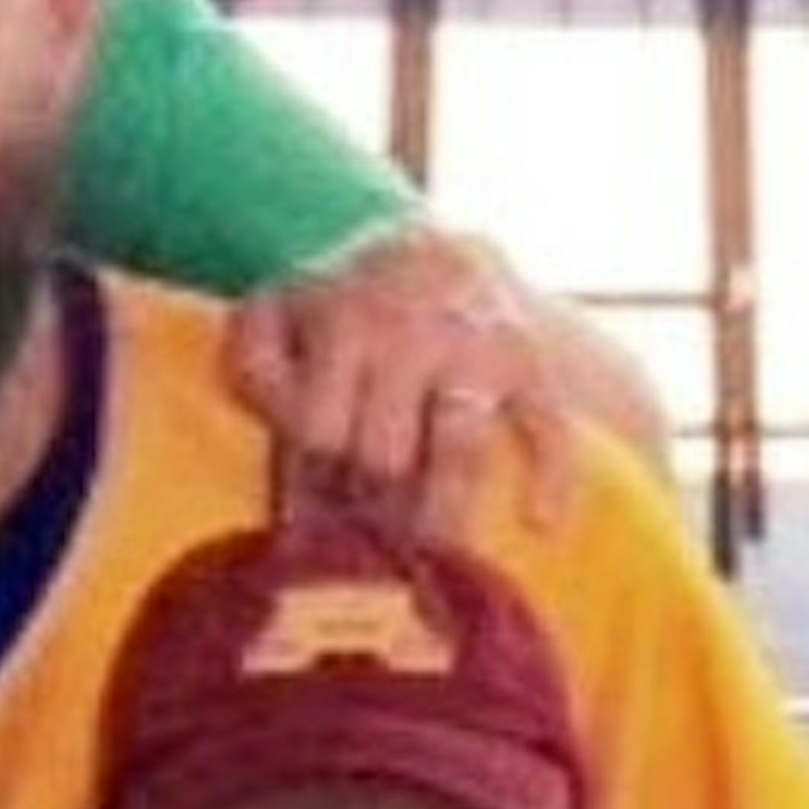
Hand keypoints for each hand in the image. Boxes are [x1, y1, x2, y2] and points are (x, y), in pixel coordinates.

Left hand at [223, 222, 580, 537]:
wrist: (431, 250)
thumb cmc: (336, 302)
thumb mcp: (273, 314)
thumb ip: (255, 365)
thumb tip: (288, 427)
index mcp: (345, 320)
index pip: (321, 431)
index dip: (307, 480)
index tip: (305, 514)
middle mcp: (414, 332)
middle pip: (387, 456)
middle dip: (372, 505)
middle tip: (365, 543)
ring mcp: (476, 349)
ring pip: (460, 453)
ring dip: (444, 516)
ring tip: (429, 559)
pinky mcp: (530, 363)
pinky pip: (549, 427)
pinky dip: (554, 477)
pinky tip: (541, 524)